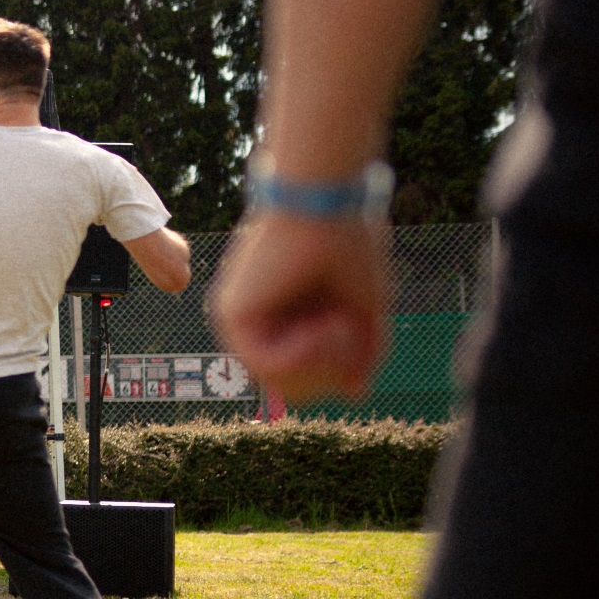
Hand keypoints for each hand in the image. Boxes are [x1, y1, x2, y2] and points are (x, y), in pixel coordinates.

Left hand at [210, 213, 390, 402]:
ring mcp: (239, 320)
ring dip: (322, 362)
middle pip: (291, 387)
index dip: (340, 372)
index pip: (305, 377)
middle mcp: (257, 322)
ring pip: (278, 382)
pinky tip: (322, 326)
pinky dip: (304, 354)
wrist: (328, 204)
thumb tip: (354, 394)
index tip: (359, 336)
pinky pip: (266, 364)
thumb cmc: (351, 245)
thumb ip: (360, 353)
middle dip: (332, 371)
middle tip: (350, 332)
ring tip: (338, 325)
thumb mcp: (366, 310)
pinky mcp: (232, 314)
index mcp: (285, 319)